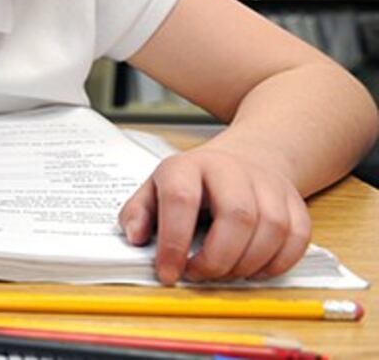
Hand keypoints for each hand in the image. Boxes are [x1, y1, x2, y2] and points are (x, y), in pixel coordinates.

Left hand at [119, 144, 310, 283]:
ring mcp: (268, 184)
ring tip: (225, 273)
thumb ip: (139, 213)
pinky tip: (254, 269)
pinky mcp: (295, 202)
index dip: (174, 242)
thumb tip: (135, 237)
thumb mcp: (155, 188)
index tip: (169, 272)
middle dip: (218, 258)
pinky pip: (297, 238)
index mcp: (189, 166)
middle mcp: (231, 170)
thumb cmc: (194, 182)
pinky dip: (277, 263)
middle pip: (237, 216)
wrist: (244, 159)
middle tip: (200, 275)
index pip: (181, 200)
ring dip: (248, 264)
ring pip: (272, 228)